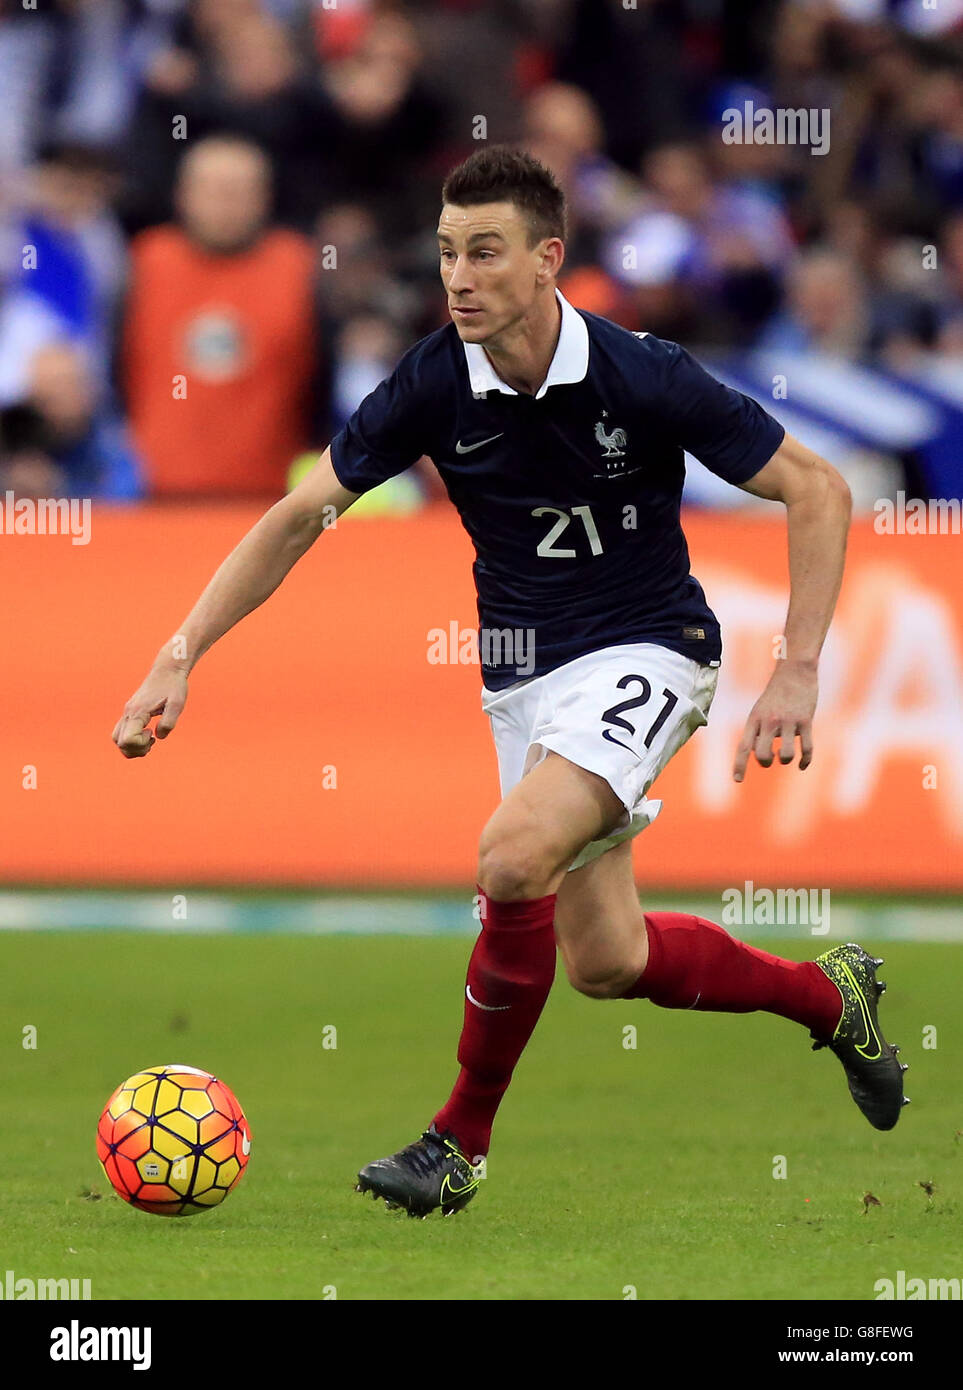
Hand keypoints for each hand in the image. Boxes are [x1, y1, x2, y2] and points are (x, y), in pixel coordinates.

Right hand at [112, 662, 187, 758]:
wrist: (168, 670)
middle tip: (152, 740)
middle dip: (136, 749)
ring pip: (117, 738)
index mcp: (137, 712)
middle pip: (119, 742)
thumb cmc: (174, 686)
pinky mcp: (130, 712)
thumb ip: (168, 722)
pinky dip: (133, 739)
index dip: (140, 744)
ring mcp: (127, 712)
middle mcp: (128, 713)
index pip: (127, 740)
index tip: (152, 734)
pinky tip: (148, 733)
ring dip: (133, 745)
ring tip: (150, 739)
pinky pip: (123, 731)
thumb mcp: (177, 704)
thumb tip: (157, 737)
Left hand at [733, 661, 816, 782]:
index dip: (739, 765)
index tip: (737, 780)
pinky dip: (805, 761)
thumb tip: (757, 754)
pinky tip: (802, 765)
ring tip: (785, 755)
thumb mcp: (760, 710)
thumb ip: (757, 731)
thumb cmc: (776, 694)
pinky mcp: (806, 721)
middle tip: (770, 758)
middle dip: (766, 762)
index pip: (744, 746)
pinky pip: (807, 748)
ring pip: (786, 755)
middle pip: (763, 755)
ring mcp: (788, 722)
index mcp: (755, 719)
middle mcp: (769, 722)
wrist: (795, 671)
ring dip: (786, 760)